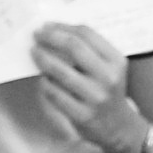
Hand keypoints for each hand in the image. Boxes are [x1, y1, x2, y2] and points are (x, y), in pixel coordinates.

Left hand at [32, 22, 144, 152]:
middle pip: (74, 48)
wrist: (118, 126)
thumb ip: (90, 50)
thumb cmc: (108, 91)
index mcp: (116, 61)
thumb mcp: (109, 68)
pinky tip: (43, 78)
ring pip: (60, 71)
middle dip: (50, 37)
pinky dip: (45, 82)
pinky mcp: (82, 114)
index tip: (47, 25)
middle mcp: (108, 77)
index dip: (63, 27)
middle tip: (37, 35)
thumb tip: (55, 32)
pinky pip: (55, 93)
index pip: (87, 34)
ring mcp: (95, 97)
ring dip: (42, 58)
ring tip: (34, 52)